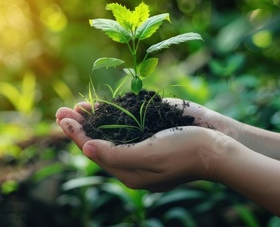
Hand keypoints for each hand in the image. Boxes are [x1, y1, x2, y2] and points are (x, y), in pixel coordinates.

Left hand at [56, 103, 237, 191]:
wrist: (220, 144)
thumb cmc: (185, 151)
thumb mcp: (148, 155)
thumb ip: (116, 154)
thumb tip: (85, 148)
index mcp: (130, 172)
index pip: (95, 152)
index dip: (77, 134)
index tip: (62, 119)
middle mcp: (133, 160)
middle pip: (98, 143)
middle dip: (79, 126)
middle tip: (59, 111)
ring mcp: (142, 146)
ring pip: (110, 134)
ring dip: (91, 120)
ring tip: (74, 108)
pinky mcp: (152, 132)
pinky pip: (126, 125)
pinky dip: (111, 115)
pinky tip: (101, 107)